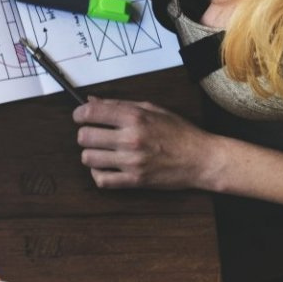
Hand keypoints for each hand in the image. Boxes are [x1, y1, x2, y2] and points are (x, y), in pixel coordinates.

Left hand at [74, 97, 218, 189]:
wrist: (203, 159)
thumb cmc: (180, 133)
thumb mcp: (153, 110)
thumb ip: (120, 105)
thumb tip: (91, 101)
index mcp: (135, 118)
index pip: (91, 113)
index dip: (79, 114)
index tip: (81, 117)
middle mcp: (131, 138)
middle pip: (84, 137)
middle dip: (85, 135)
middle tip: (94, 135)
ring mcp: (132, 161)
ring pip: (88, 158)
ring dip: (91, 154)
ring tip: (101, 152)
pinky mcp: (135, 181)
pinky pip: (102, 180)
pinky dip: (98, 174)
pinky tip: (105, 167)